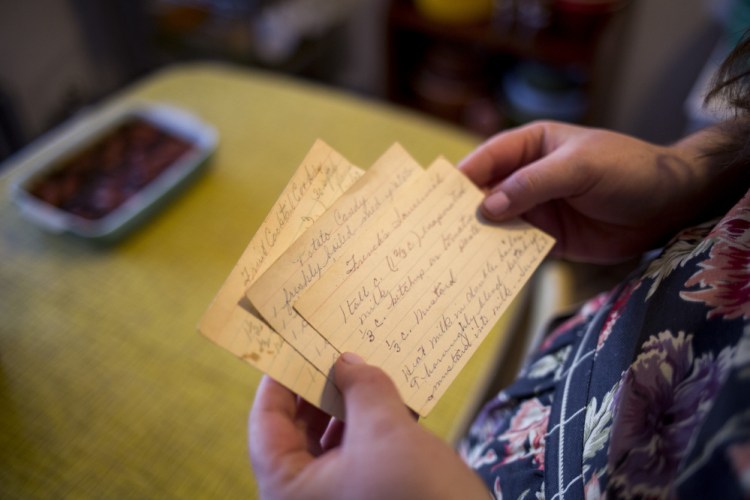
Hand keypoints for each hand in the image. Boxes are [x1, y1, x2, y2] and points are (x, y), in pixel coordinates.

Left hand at [248, 353, 488, 499]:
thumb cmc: (417, 498)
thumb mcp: (384, 431)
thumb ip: (362, 388)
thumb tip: (347, 363)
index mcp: (289, 492)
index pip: (266, 424)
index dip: (278, 381)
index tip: (293, 345)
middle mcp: (307, 499)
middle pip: (298, 432)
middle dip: (319, 389)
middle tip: (334, 350)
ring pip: (333, 442)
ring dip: (350, 405)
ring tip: (367, 368)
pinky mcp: (369, 499)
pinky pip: (360, 455)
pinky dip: (372, 426)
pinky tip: (392, 398)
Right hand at [459, 121, 732, 262]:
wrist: (669, 207)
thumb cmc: (627, 170)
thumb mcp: (579, 167)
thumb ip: (532, 184)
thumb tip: (487, 206)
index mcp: (531, 146)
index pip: (488, 158)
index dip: (462, 176)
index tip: (437, 197)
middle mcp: (527, 177)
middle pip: (485, 192)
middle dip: (464, 209)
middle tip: (438, 231)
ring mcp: (536, 209)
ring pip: (497, 222)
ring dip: (478, 236)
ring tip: (452, 254)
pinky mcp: (547, 239)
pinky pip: (516, 247)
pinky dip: (500, 256)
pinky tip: (483, 268)